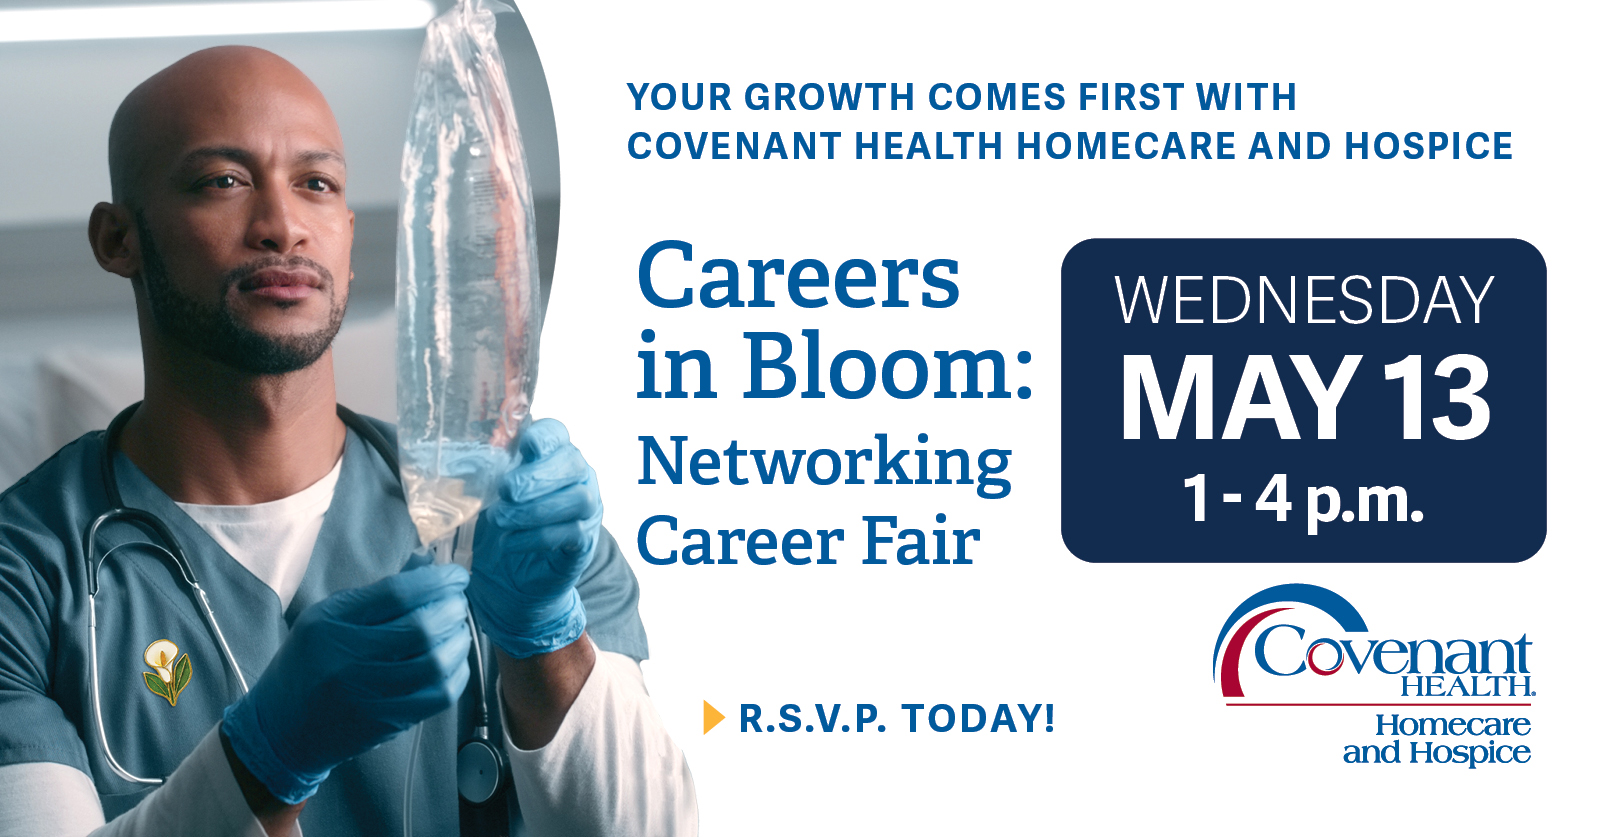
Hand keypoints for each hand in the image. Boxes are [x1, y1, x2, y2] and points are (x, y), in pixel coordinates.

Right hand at [220, 564, 471, 803]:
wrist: (281, 729)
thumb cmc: (309, 663)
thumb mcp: (328, 617)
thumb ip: (378, 591)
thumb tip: (429, 563)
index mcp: (330, 625)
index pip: (396, 594)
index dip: (437, 581)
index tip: (456, 576)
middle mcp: (349, 660)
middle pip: (421, 629)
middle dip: (452, 609)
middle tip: (458, 602)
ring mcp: (370, 696)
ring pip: (436, 663)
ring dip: (459, 640)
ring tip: (458, 629)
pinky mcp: (387, 722)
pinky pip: (439, 695)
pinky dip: (457, 672)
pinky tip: (453, 659)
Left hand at [468, 418, 601, 657]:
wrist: (513, 576)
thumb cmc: (502, 524)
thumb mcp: (488, 495)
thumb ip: (484, 474)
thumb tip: (458, 462)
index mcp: (552, 456)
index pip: (557, 434)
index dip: (544, 437)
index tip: (525, 447)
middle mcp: (577, 479)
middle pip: (573, 464)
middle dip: (538, 477)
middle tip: (506, 491)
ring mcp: (586, 511)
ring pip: (578, 499)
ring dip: (536, 509)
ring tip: (502, 519)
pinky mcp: (583, 543)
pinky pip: (572, 534)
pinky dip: (537, 537)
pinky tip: (510, 542)